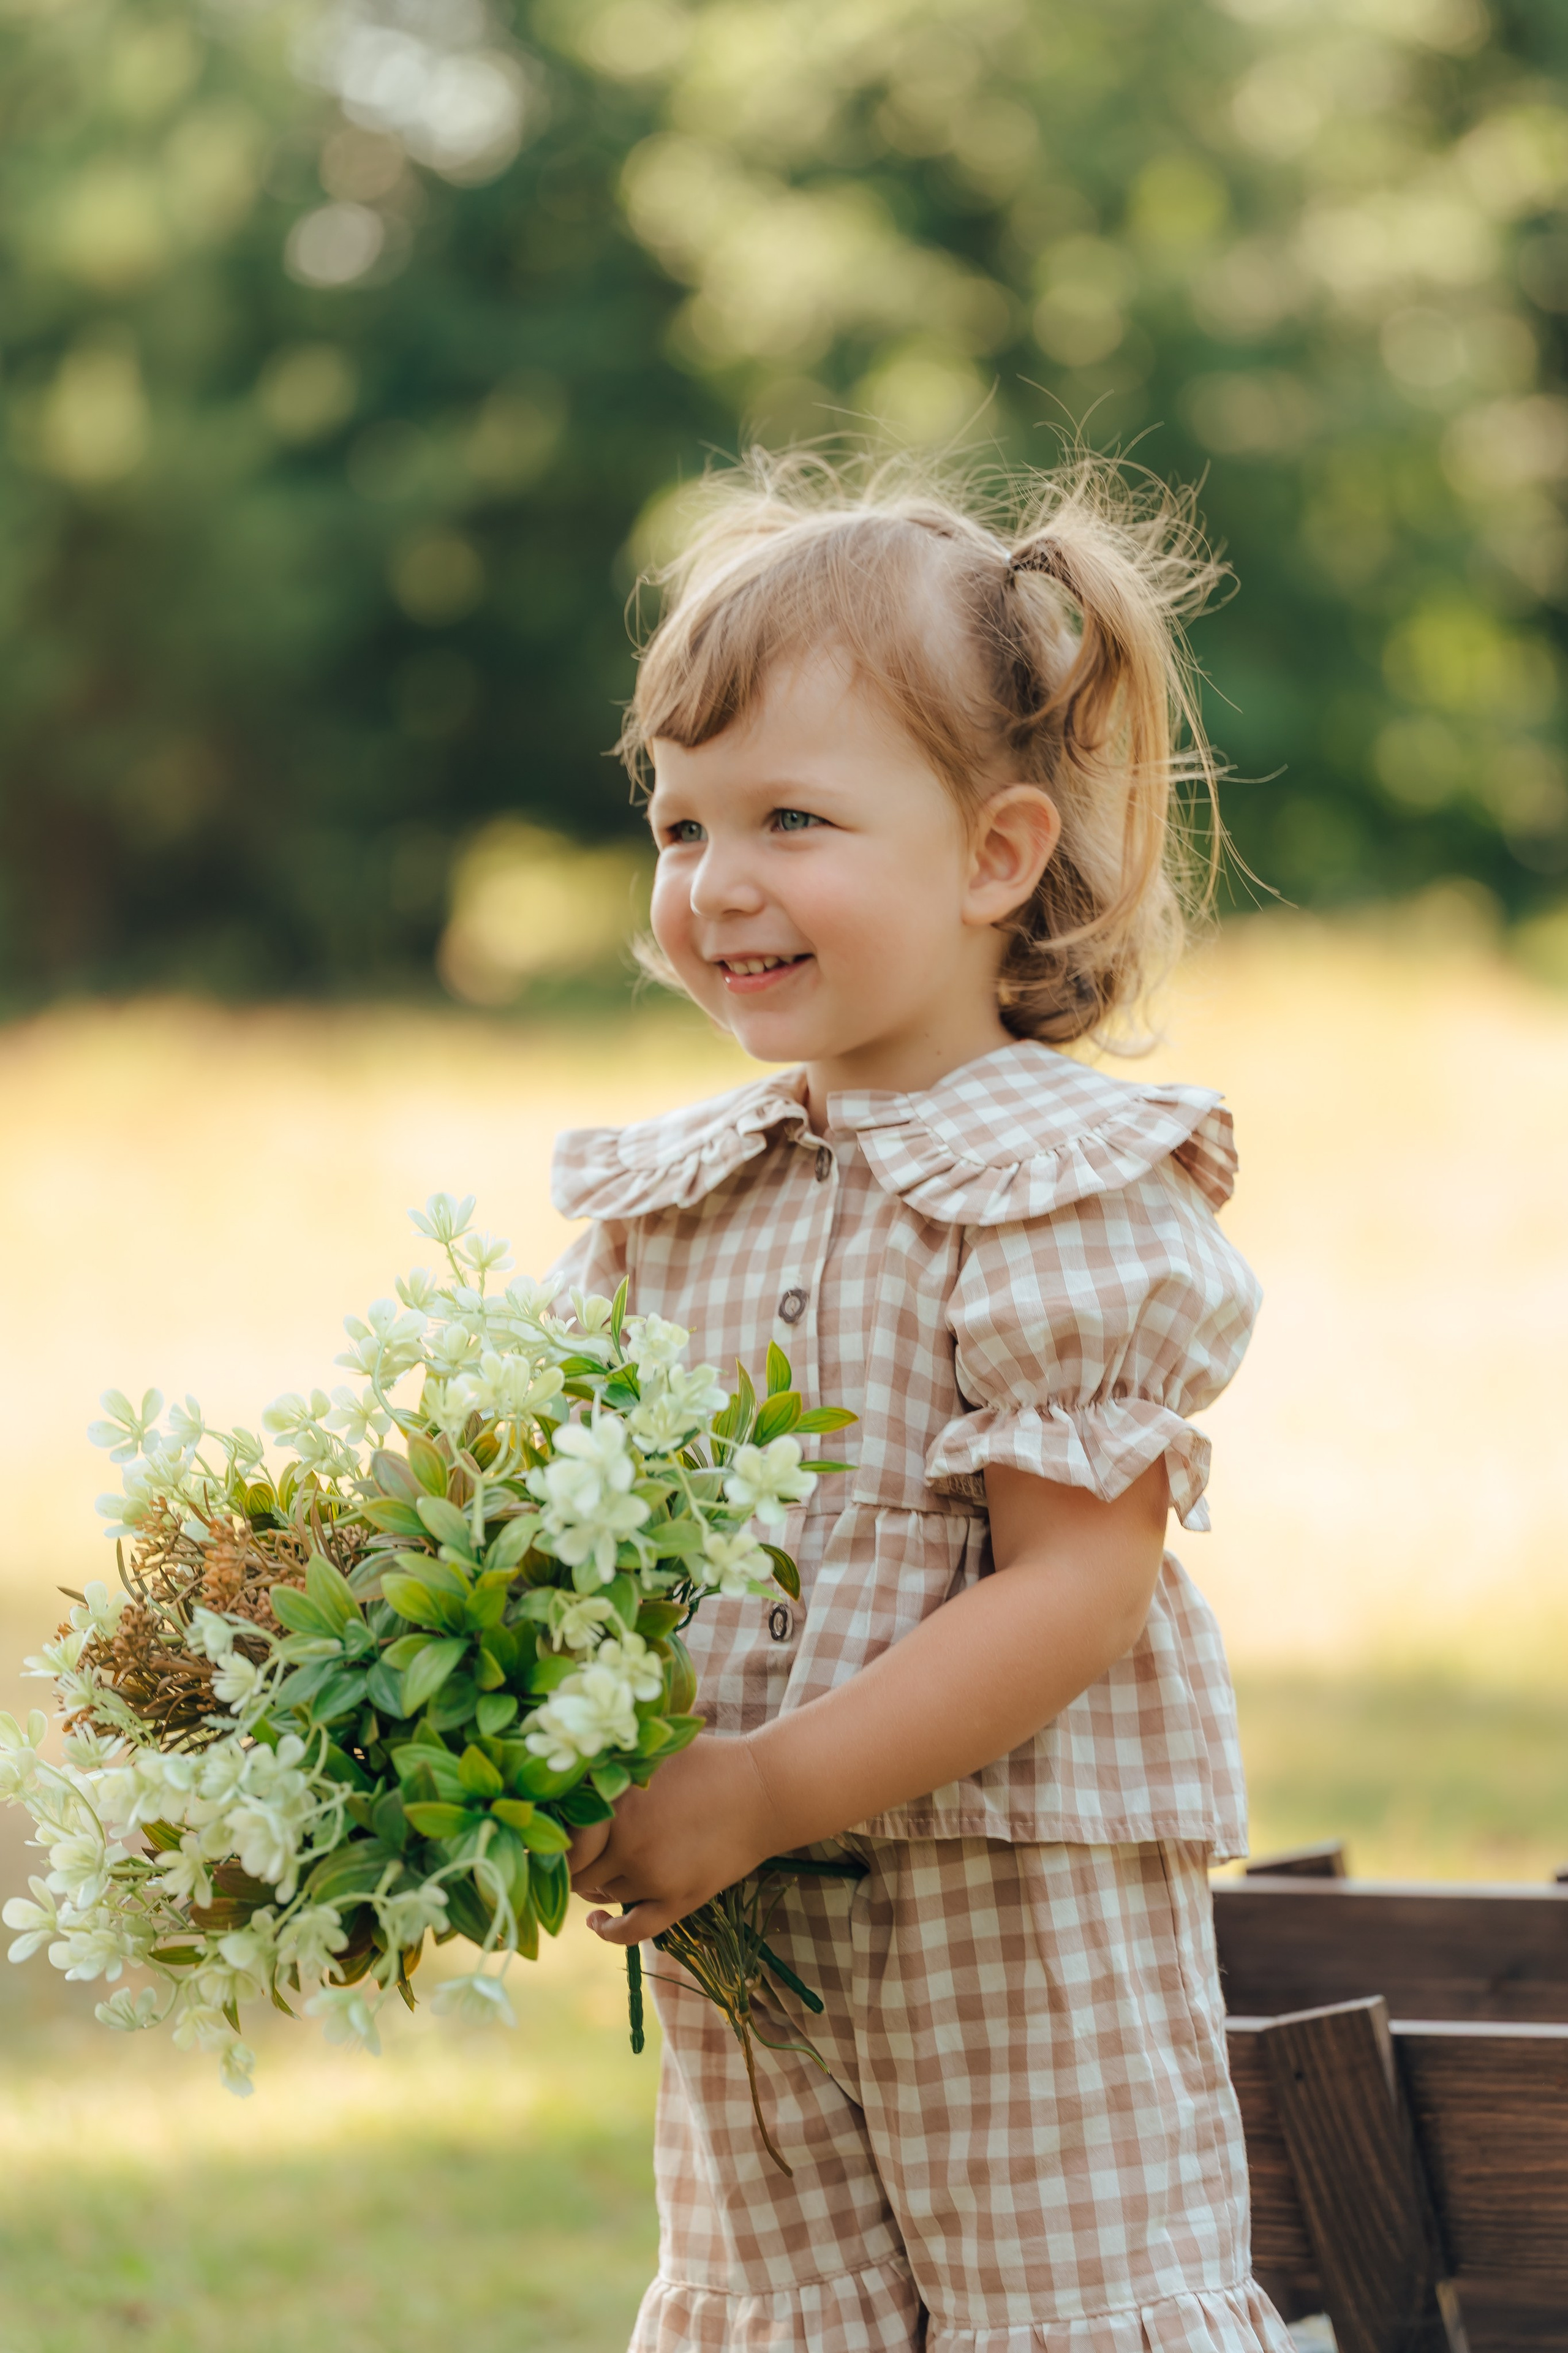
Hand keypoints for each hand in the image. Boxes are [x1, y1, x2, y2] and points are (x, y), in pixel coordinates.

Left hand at [567, 1734, 777, 1943]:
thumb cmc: (706, 1762)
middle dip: (572, 1866)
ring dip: (594, 1888)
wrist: (764, 1790)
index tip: (552, 1837)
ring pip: (602, 1895)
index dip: (553, 1840)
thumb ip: (609, 1767)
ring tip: (599, 1873)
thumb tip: (560, 1777)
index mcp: (616, 1800)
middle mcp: (628, 1840)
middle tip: (576, 1856)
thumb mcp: (651, 1753)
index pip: (562, 1836)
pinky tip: (598, 1923)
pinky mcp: (678, 1900)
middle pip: (576, 1871)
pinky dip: (607, 1931)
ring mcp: (653, 1875)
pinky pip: (630, 1931)